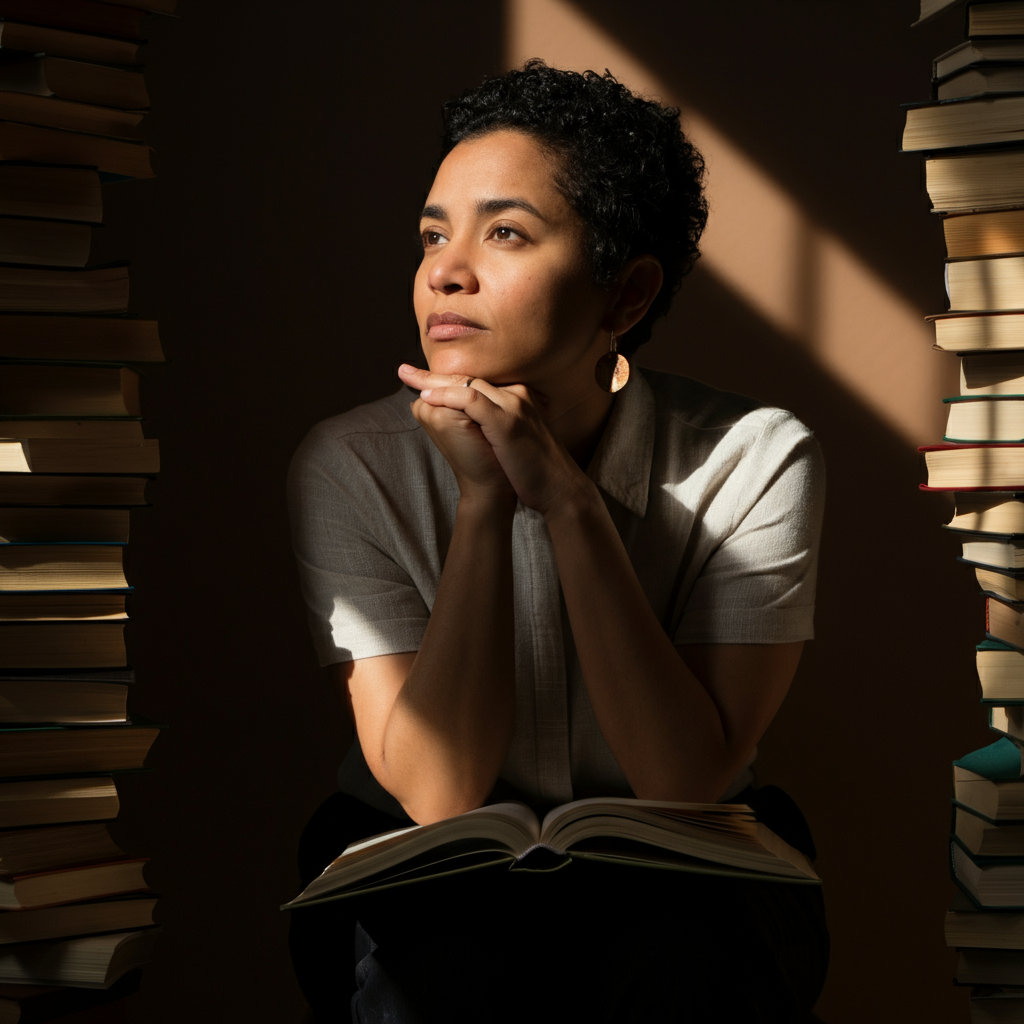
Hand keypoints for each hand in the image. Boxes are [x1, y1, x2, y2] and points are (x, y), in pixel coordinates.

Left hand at [398, 364, 589, 515]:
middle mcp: (516, 395)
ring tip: (408, 377)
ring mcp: (513, 405)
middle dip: (433, 374)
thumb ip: (496, 427)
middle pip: (469, 377)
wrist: (558, 488)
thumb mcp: (516, 440)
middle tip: (405, 370)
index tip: (423, 380)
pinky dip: (447, 396)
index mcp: (518, 398)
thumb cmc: (534, 470)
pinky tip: (427, 397)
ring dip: (434, 381)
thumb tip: (473, 429)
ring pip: (467, 383)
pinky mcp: (507, 420)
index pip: (477, 382)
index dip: (448, 380)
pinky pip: (471, 399)